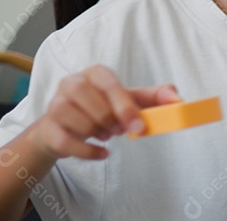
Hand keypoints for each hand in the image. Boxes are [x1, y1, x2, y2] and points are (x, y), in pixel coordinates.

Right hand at [27, 65, 180, 161]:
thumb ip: (155, 98)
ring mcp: (55, 104)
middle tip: (119, 131)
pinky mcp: (47, 128)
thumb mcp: (129, 100)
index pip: (110, 84)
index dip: (125, 106)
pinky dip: (87, 151)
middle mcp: (71, 83)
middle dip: (110, 120)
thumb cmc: (101, 108)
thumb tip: (179, 100)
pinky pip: (65, 141)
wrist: (65, 128)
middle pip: (90, 100)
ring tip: (106, 135)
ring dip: (96, 133)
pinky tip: (102, 153)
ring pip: (76, 119)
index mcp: (95, 73)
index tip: (139, 127)